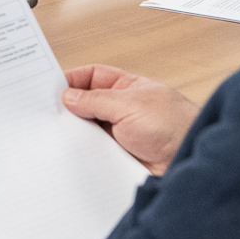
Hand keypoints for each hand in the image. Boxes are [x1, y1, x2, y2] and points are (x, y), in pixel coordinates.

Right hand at [60, 66, 198, 174]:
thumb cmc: (176, 126)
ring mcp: (122, 133)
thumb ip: (96, 99)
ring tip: (59, 134)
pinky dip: (83, 153)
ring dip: (76, 132)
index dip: (71, 79)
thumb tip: (69, 95)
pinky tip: (73, 154)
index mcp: (128, 87)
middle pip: (87, 103)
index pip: (93, 76)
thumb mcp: (129, 105)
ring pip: (89, 129)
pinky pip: (95, 152)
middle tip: (47, 112)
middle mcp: (124, 109)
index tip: (48, 86)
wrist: (192, 162)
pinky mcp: (120, 156)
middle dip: (69, 108)